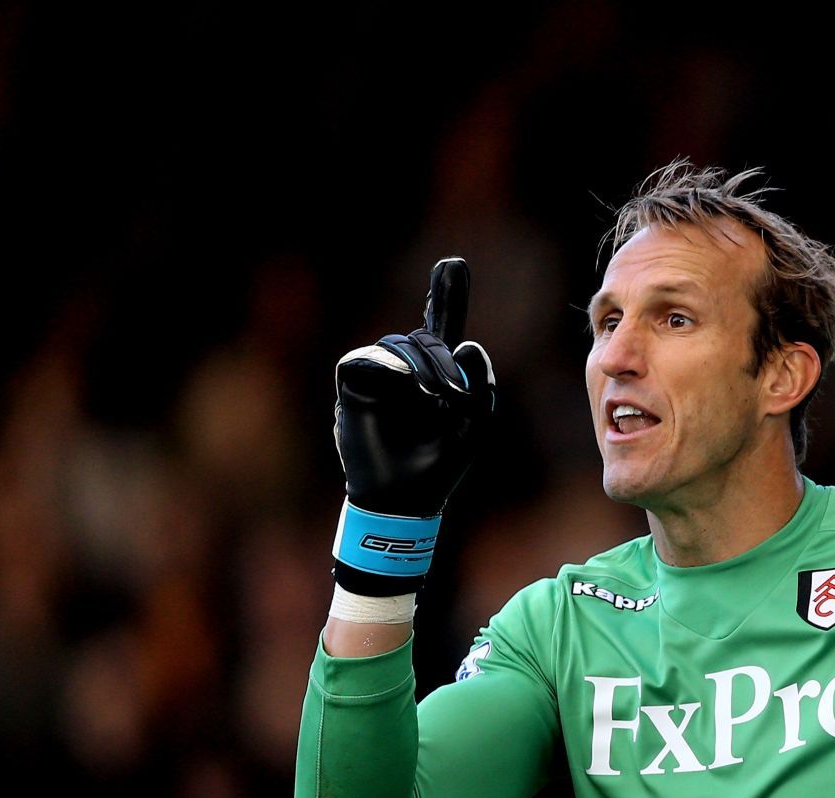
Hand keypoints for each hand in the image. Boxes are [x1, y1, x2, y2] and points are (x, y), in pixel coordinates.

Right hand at [331, 258, 495, 594]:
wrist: (407, 497)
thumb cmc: (441, 462)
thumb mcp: (476, 422)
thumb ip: (482, 383)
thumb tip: (469, 344)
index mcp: (435, 372)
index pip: (439, 324)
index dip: (445, 293)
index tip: (453, 263)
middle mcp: (404, 367)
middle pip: (423, 339)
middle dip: (444, 362)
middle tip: (456, 396)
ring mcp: (376, 373)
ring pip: (396, 345)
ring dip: (422, 368)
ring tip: (436, 400)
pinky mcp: (352, 384)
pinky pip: (364, 359)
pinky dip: (388, 369)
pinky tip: (408, 389)